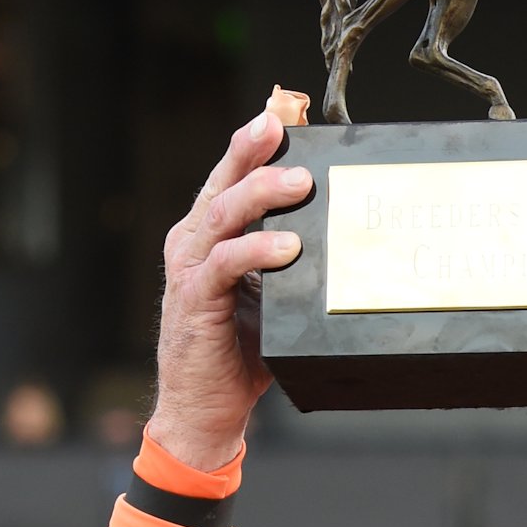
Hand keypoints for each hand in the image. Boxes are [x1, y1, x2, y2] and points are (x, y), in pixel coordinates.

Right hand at [149, 108, 313, 471]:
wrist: (205, 411)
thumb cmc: (238, 354)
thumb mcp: (269, 298)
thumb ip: (285, 262)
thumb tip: (335, 234)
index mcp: (209, 237)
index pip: (230, 179)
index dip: (253, 144)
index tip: (284, 114)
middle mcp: (194, 244)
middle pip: (222, 182)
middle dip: (253, 150)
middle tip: (286, 128)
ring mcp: (190, 271)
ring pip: (222, 214)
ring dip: (261, 193)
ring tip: (299, 184)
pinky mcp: (196, 301)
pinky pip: (226, 264)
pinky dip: (257, 250)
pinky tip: (287, 246)